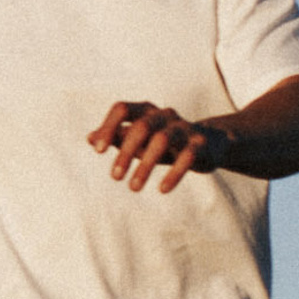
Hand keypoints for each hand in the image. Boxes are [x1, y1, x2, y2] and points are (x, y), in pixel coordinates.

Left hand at [89, 100, 228, 192]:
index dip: (108, 127)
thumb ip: (116, 138)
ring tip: (133, 188)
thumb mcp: (139, 140)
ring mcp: (184, 127)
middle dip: (125, 152)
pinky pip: (188, 156)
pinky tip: (162, 189)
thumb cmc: (164, 143)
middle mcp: (164, 114)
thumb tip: (89, 138)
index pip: (122, 109)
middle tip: (115, 177)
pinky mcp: (201, 143)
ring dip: (145, 166)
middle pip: (141, 127)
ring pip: (162, 140)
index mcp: (146, 110)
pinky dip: (174, 173)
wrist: (209, 145)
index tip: (98, 151)